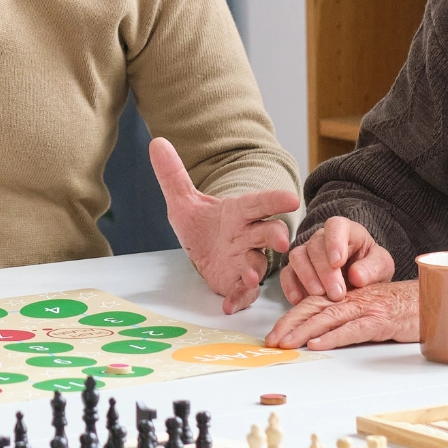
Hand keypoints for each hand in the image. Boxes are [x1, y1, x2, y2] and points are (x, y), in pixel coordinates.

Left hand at [148, 138, 300, 313]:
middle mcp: (247, 235)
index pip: (259, 203)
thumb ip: (172, 174)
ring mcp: (245, 260)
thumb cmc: (203, 224)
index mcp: (239, 212)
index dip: (275, 201)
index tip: (291, 199)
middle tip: (280, 240)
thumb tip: (157, 143)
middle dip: (276, 236)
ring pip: (258, 264)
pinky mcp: (237, 282)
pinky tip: (228, 305)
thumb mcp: (183, 200)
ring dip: (254, 270)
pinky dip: (237, 298)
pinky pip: (243, 292)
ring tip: (249, 274)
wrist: (203, 250)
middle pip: (269, 233)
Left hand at [264, 280, 419, 349]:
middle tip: (271, 342)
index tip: (273, 335)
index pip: (311, 305)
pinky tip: (319, 344)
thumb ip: (345, 319)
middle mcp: (352, 299)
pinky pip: (354, 329)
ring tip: (286, 344)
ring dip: (304, 332)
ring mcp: (367, 309)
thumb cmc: (399, 308)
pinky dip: (334, 337)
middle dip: (289, 325)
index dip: (290, 319)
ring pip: (329, 318)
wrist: (433, 301)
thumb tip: (318, 336)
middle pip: (313, 310)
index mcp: (346, 297)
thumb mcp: (367, 311)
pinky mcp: (381, 321)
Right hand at [279, 216, 394, 304]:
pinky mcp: (295, 270)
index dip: (334, 242)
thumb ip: (372, 268)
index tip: (338, 262)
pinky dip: (291, 287)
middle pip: (315, 246)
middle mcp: (321, 238)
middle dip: (325, 272)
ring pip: (297, 257)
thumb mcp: (382, 267)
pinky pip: (287, 274)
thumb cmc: (370, 268)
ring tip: (320, 296)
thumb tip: (356, 276)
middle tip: (337, 294)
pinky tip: (300, 300)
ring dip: (307, 278)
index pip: (335, 226)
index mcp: (346, 231)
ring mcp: (306, 253)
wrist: (360, 282)